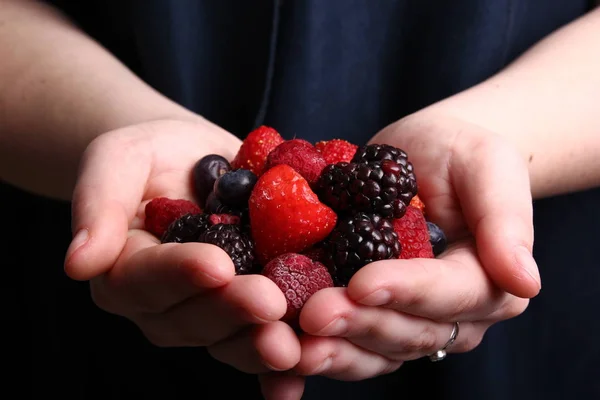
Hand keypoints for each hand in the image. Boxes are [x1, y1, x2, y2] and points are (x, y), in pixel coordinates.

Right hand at [63, 118, 300, 373]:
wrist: (197, 161)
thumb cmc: (151, 155)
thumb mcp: (118, 159)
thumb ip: (98, 203)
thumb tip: (78, 262)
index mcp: (126, 270)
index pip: (146, 279)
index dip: (180, 274)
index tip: (216, 265)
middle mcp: (166, 302)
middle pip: (192, 318)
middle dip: (232, 312)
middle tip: (270, 302)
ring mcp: (208, 310)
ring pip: (228, 337)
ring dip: (260, 344)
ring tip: (296, 343)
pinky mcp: (245, 309)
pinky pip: (258, 339)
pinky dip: (278, 368)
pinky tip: (301, 375)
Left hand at [289, 113, 539, 382]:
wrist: (422, 158)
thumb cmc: (460, 154)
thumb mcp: (488, 166)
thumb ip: (506, 221)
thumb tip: (526, 281)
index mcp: (485, 281)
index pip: (448, 295)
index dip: (405, 292)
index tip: (363, 283)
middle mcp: (448, 314)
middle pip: (406, 331)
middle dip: (358, 324)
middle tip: (313, 314)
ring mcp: (404, 320)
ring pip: (372, 350)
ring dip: (331, 349)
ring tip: (289, 344)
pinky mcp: (367, 315)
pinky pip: (343, 340)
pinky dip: (312, 348)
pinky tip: (277, 352)